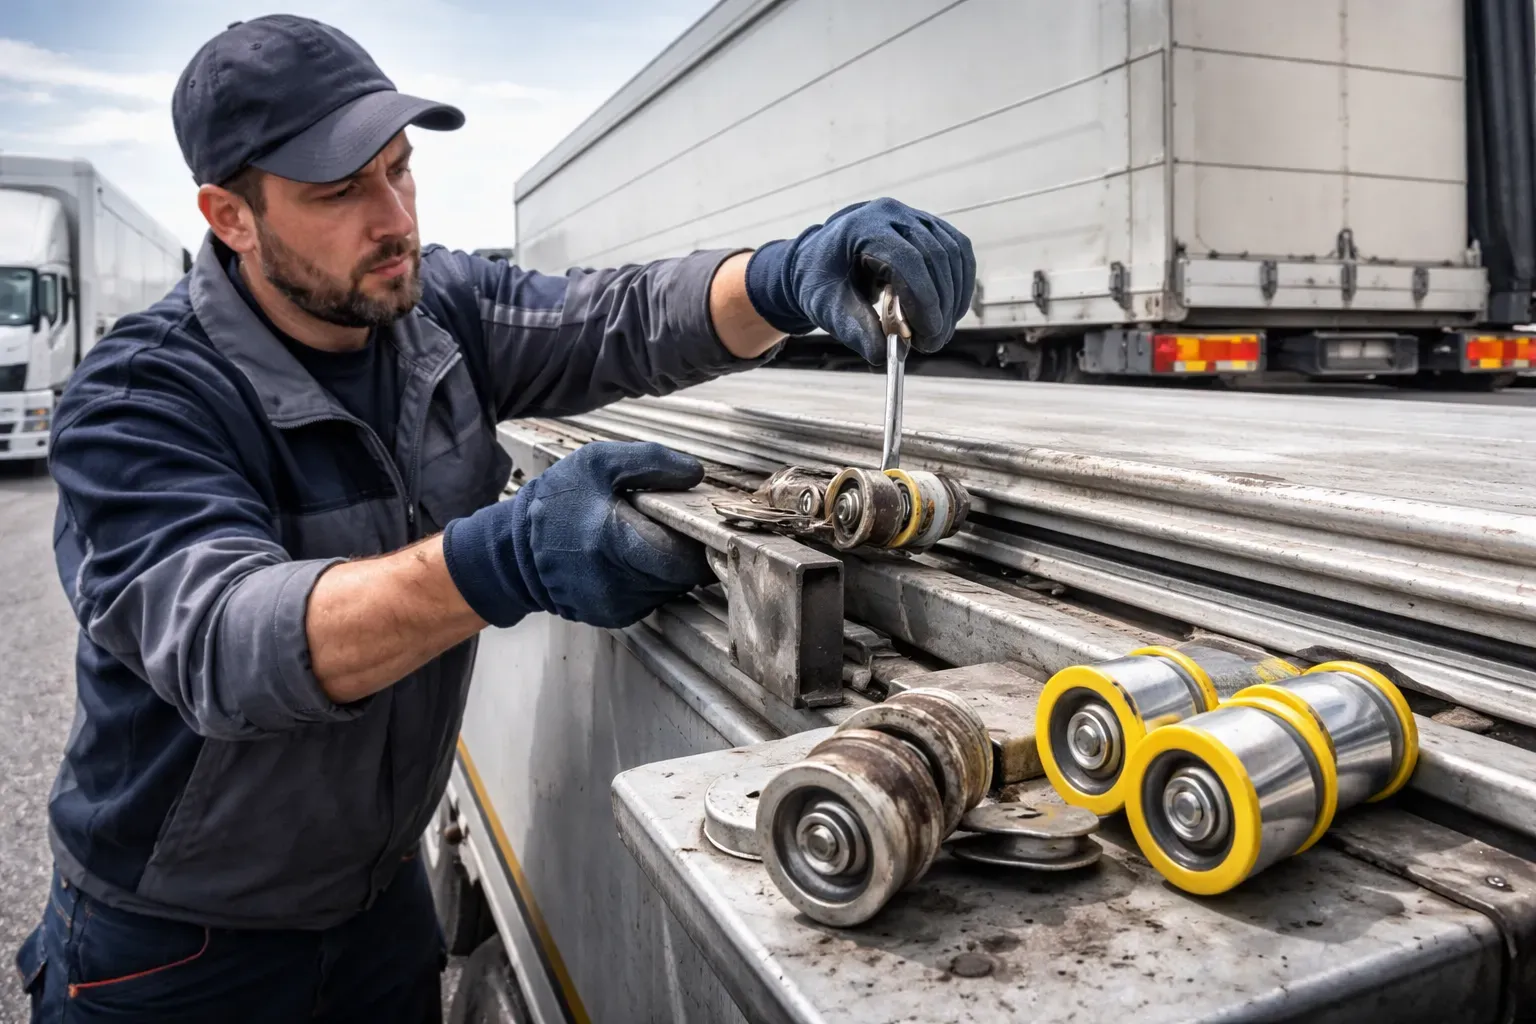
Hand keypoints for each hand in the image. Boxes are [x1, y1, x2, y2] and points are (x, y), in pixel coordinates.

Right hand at [442, 442, 714, 629]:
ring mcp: (614, 606)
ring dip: (670, 566)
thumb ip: (651, 461)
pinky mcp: (614, 617)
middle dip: (688, 550)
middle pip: (682, 575)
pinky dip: (653, 579)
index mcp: (610, 542)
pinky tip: (634, 558)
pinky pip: (654, 598)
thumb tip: (696, 474)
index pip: (682, 558)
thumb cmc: (557, 502)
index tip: (699, 521)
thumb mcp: (597, 462)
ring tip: (650, 538)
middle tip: (677, 525)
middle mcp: (614, 583)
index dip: (698, 539)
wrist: (515, 550)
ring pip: (671, 589)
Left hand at [743, 197, 975, 362]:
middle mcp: (893, 214)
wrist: (821, 260)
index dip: (924, 300)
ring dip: (954, 298)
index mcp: (864, 227)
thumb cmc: (821, 281)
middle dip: (940, 306)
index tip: (927, 336)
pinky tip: (950, 312)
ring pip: (953, 254)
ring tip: (938, 332)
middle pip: (935, 257)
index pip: (906, 260)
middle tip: (931, 343)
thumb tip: (883, 355)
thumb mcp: (827, 307)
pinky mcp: (930, 228)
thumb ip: (855, 330)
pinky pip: (958, 254)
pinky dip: (960, 285)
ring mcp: (915, 217)